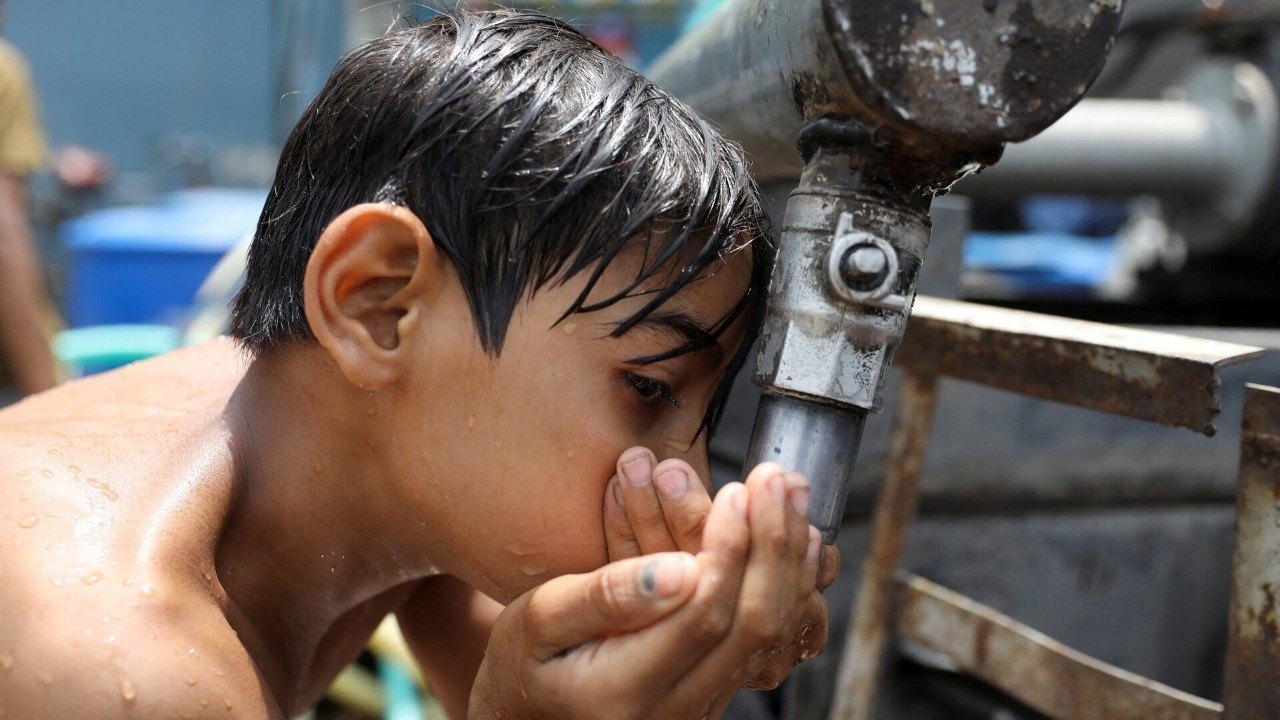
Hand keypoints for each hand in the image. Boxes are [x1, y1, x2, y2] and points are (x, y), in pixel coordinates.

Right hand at [470, 466, 816, 718]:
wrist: (528, 717)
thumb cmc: (524, 663)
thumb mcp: (538, 620)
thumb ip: (606, 595)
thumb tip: (677, 568)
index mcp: (627, 689)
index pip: (704, 615)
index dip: (730, 549)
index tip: (738, 492)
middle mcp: (675, 710)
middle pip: (752, 627)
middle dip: (773, 546)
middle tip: (779, 480)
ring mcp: (700, 709)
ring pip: (768, 637)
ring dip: (788, 561)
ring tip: (794, 498)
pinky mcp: (712, 697)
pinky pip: (764, 643)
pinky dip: (784, 586)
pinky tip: (793, 541)